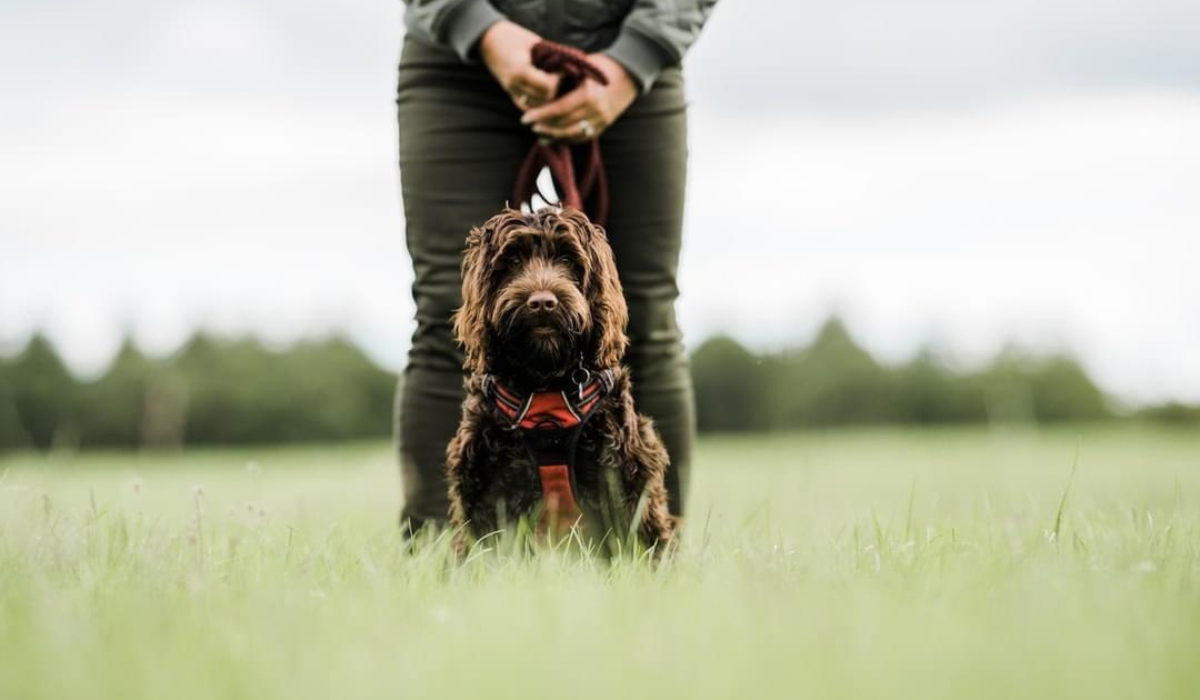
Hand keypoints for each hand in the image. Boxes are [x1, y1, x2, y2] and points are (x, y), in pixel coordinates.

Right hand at [479, 21, 559, 109]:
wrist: (487, 39)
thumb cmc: (512, 36)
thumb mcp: (533, 42)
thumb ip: (548, 57)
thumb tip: (569, 66)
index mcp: (520, 70)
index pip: (548, 86)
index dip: (559, 80)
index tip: (564, 70)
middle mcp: (514, 84)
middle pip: (544, 99)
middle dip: (557, 90)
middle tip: (562, 79)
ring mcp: (510, 91)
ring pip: (537, 107)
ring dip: (548, 99)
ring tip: (556, 87)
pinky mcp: (509, 94)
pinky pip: (527, 107)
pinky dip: (538, 104)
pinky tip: (546, 97)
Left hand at [519, 54, 637, 141]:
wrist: (630, 74)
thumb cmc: (603, 65)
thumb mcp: (582, 67)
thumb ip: (563, 77)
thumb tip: (539, 86)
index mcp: (588, 95)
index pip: (559, 110)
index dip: (540, 115)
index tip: (525, 116)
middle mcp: (595, 111)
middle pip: (564, 125)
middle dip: (544, 126)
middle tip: (528, 123)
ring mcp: (601, 121)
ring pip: (572, 135)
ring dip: (554, 135)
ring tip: (539, 132)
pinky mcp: (604, 126)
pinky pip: (583, 137)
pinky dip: (567, 139)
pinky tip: (554, 138)